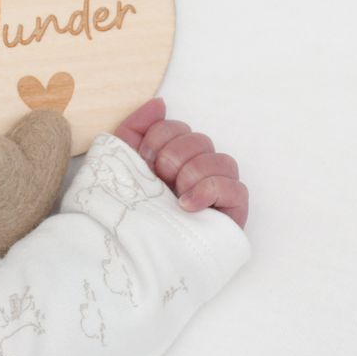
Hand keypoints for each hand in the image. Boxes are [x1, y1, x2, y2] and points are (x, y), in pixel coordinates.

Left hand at [113, 98, 247, 228]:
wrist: (128, 253)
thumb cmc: (126, 209)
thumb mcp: (121, 160)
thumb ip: (137, 126)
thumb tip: (159, 103)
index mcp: (172, 158)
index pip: (177, 127)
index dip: (157, 138)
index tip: (142, 162)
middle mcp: (197, 171)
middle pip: (200, 140)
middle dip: (172, 157)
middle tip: (158, 181)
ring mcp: (216, 192)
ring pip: (221, 159)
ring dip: (191, 173)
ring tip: (173, 195)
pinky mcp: (231, 214)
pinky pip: (235, 187)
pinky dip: (208, 191)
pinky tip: (186, 205)